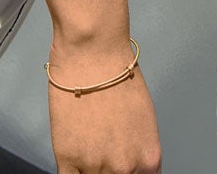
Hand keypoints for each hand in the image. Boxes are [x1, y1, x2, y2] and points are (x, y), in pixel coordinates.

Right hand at [46, 38, 161, 173]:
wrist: (93, 54)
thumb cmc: (119, 75)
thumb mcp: (143, 119)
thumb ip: (137, 148)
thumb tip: (127, 159)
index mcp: (149, 158)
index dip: (130, 173)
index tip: (119, 168)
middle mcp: (124, 168)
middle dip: (109, 170)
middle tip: (102, 150)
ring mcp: (95, 166)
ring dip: (89, 169)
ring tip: (87, 147)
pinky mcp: (67, 159)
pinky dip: (72, 173)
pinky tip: (73, 160)